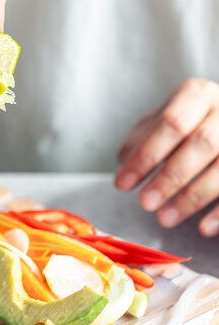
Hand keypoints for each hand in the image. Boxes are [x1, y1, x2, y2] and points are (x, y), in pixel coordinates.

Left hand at [115, 79, 218, 236]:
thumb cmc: (185, 124)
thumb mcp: (159, 123)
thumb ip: (140, 140)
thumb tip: (124, 164)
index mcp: (197, 95)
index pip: (171, 124)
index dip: (146, 156)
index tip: (122, 184)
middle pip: (202, 144)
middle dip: (171, 177)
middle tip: (145, 203)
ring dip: (193, 197)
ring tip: (164, 219)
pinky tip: (203, 229)